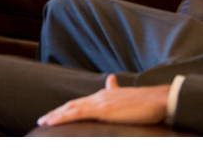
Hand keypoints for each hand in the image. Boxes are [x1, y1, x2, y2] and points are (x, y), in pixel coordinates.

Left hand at [39, 75, 167, 127]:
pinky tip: (54, 122)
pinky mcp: (103, 110)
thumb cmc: (147, 102)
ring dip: (56, 115)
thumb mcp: (127, 96)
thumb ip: (116, 90)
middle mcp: (99, 97)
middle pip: (72, 105)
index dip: (67, 108)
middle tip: (43, 120)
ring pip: (71, 109)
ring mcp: (100, 102)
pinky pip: (78, 114)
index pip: (80, 103)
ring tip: (43, 122)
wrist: (159, 100)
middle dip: (57, 112)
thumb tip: (111, 80)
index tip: (55, 114)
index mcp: (104, 96)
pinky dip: (63, 117)